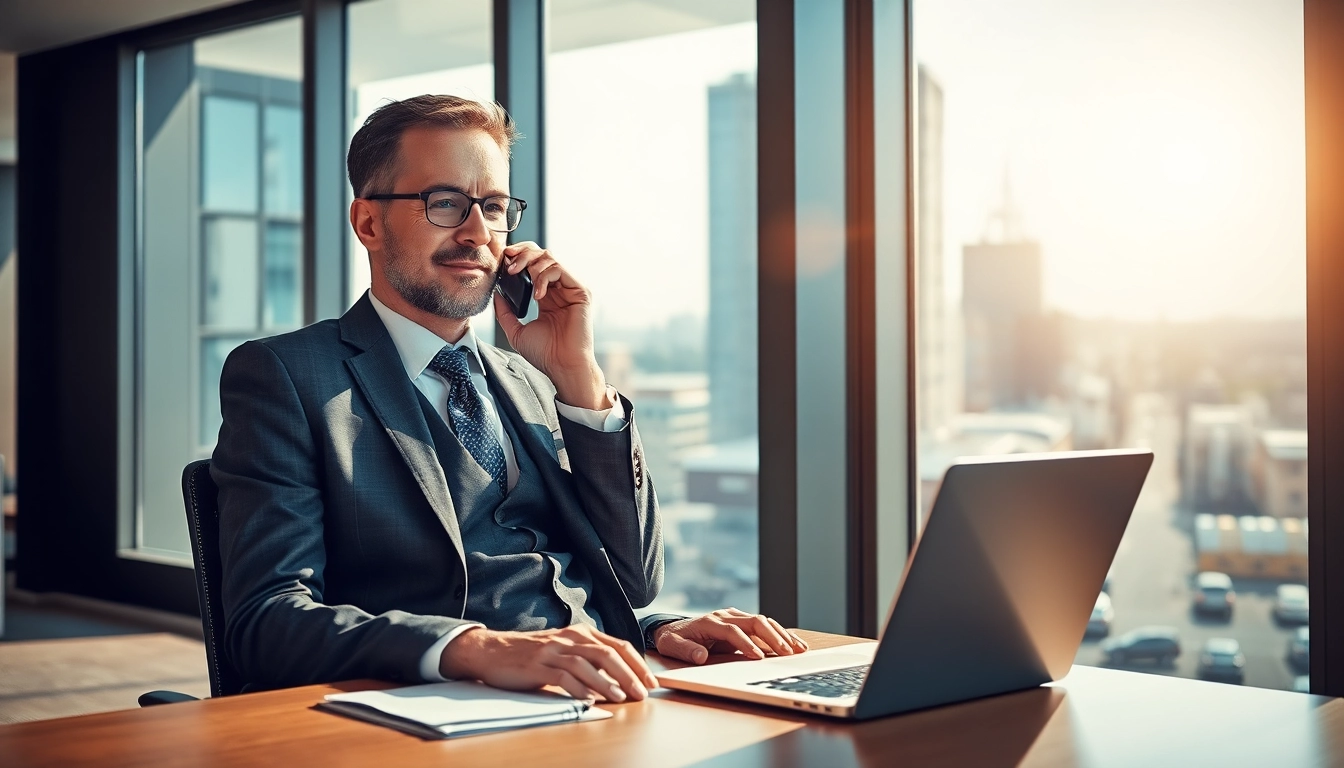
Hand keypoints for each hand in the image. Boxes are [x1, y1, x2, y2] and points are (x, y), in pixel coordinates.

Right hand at [440, 625, 658, 702]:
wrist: (493, 650)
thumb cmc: (533, 653)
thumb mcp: (565, 648)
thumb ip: (589, 657)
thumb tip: (620, 678)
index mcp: (581, 632)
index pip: (618, 646)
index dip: (638, 664)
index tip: (651, 682)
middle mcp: (570, 638)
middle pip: (608, 654)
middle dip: (629, 675)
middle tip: (642, 693)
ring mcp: (553, 650)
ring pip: (588, 664)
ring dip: (608, 683)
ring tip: (622, 698)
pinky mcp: (537, 665)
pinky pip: (562, 676)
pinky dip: (579, 688)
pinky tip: (590, 699)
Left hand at [493, 243, 607, 409]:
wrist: (562, 366)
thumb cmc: (544, 354)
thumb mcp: (516, 331)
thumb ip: (505, 312)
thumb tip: (495, 293)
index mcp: (546, 296)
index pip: (532, 266)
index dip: (518, 258)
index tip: (503, 261)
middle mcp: (559, 290)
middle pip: (541, 255)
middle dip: (522, 253)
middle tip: (509, 261)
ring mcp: (570, 289)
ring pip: (549, 258)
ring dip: (530, 263)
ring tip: (519, 276)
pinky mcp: (580, 292)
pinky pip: (559, 270)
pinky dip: (544, 276)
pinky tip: (538, 295)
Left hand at [651, 608, 809, 664]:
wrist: (672, 629)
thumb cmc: (672, 639)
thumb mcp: (671, 646)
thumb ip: (685, 651)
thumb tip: (700, 656)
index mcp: (710, 622)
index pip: (732, 631)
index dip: (746, 644)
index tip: (759, 657)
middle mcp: (725, 616)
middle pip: (753, 621)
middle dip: (772, 637)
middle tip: (787, 653)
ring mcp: (735, 617)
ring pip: (763, 621)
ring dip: (781, 634)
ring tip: (798, 649)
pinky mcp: (741, 622)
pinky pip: (764, 626)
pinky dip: (780, 634)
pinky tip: (794, 643)